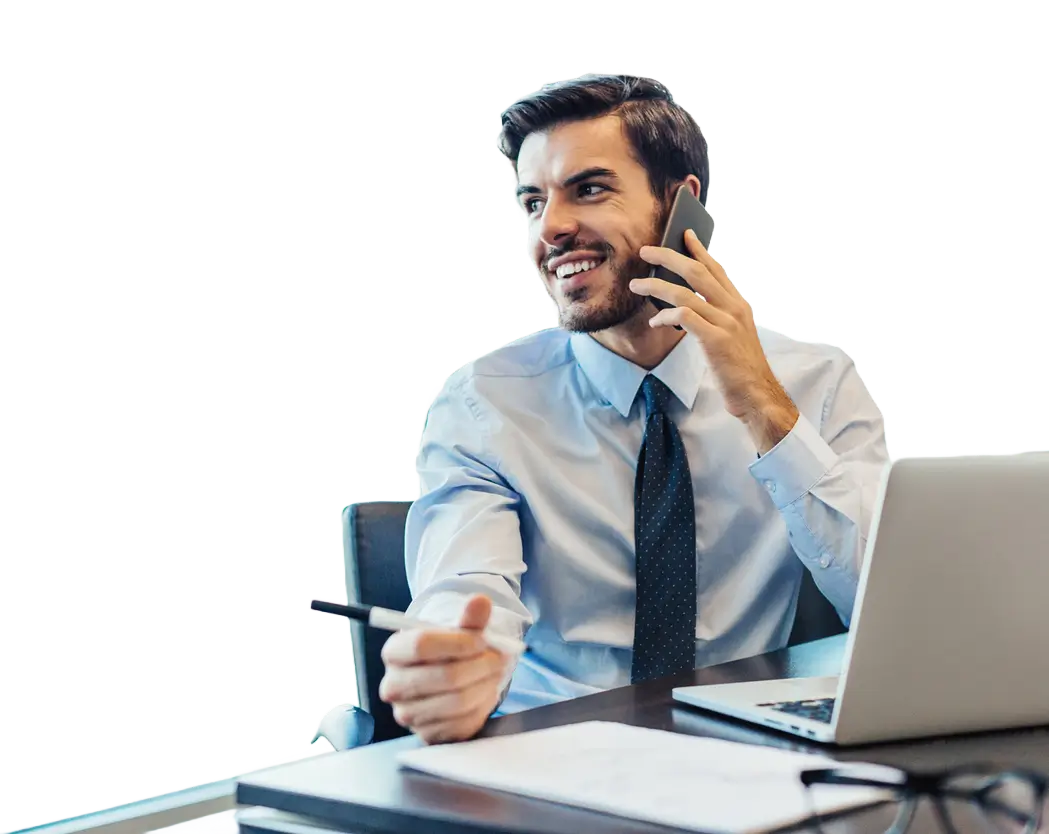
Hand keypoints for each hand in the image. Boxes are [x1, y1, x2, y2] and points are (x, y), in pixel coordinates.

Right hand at [378, 594, 510, 744]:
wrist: (444, 679)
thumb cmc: (449, 651)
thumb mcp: (459, 631)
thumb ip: (470, 617)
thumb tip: (481, 601)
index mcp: (394, 651)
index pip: (421, 644)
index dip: (458, 642)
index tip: (482, 640)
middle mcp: (393, 685)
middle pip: (444, 676)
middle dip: (480, 666)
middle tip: (499, 658)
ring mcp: (408, 714)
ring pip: (457, 702)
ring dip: (485, 685)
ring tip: (495, 673)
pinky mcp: (426, 735)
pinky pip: (462, 724)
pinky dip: (482, 707)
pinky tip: (485, 692)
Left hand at [631, 230, 798, 449]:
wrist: (757, 394)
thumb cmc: (740, 368)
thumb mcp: (732, 336)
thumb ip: (714, 317)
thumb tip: (684, 306)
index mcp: (739, 305)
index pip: (716, 269)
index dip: (699, 249)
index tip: (684, 234)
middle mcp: (734, 308)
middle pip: (697, 272)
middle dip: (669, 257)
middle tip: (646, 251)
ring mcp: (726, 323)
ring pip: (685, 292)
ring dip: (656, 286)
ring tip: (636, 285)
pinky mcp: (716, 340)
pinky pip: (684, 317)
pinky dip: (665, 316)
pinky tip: (654, 322)